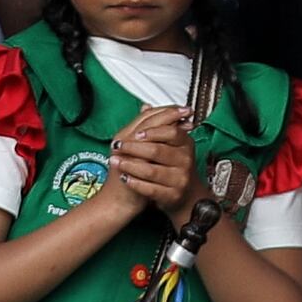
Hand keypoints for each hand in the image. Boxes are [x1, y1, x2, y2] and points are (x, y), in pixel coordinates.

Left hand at [102, 104, 198, 220]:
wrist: (182, 194)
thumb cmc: (173, 166)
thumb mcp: (170, 144)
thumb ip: (158, 125)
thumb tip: (146, 106)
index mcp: (185, 144)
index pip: (171, 133)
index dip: (152, 132)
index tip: (136, 133)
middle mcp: (185, 161)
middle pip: (158, 151)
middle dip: (134, 148)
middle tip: (118, 146)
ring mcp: (180, 179)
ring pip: (151, 171)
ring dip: (130, 165)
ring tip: (116, 161)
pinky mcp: (172, 195)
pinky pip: (150, 189)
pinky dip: (135, 183)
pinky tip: (125, 178)